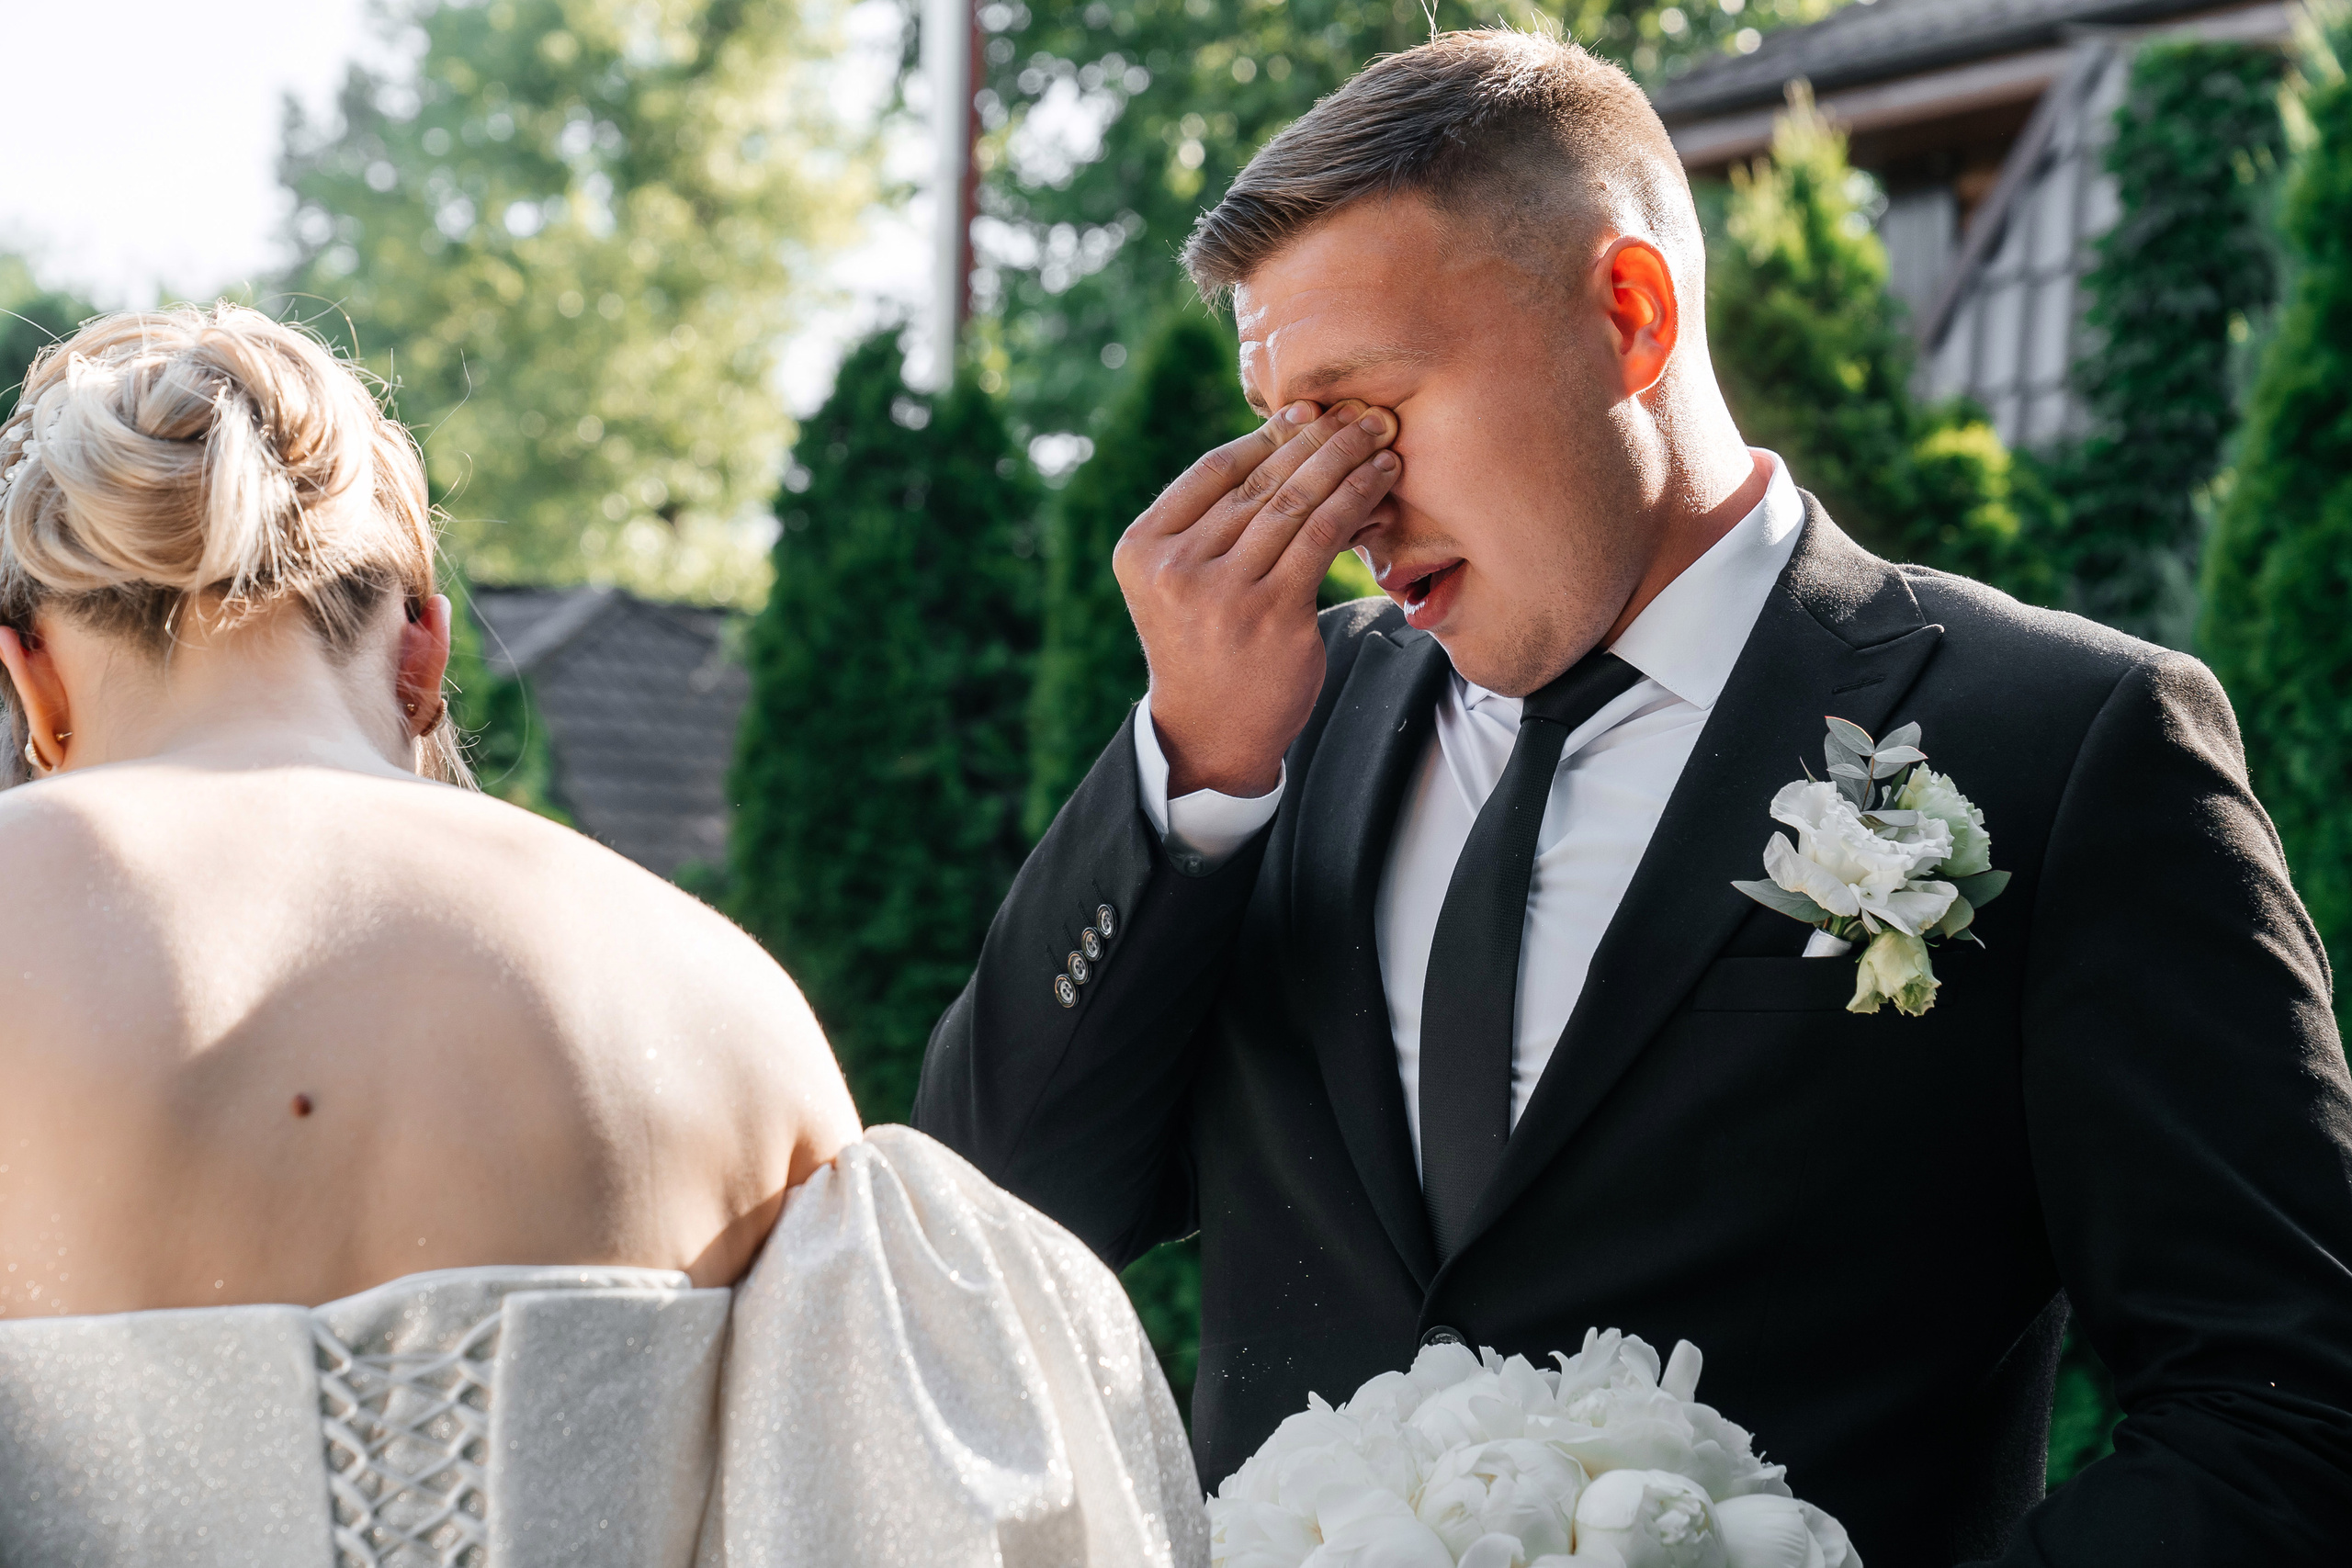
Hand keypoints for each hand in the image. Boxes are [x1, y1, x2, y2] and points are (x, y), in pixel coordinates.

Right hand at [1113, 399, 1400, 797]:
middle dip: (1316, 437)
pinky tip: (1382, 477)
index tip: (1308, 409)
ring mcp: (1224, 593)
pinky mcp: (1273, 614)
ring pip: (1294, 503)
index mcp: (1142, 548)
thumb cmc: (1204, 644)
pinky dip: (1356, 500)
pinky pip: (1322, 537)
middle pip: (1258, 482)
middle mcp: (1176, 568)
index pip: (1212, 471)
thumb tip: (1280, 436)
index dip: (1267, 434)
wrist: (1210, 732)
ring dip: (1344, 460)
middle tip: (1360, 410)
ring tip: (1380, 435)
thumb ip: (1206, 522)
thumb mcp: (1178, 580)